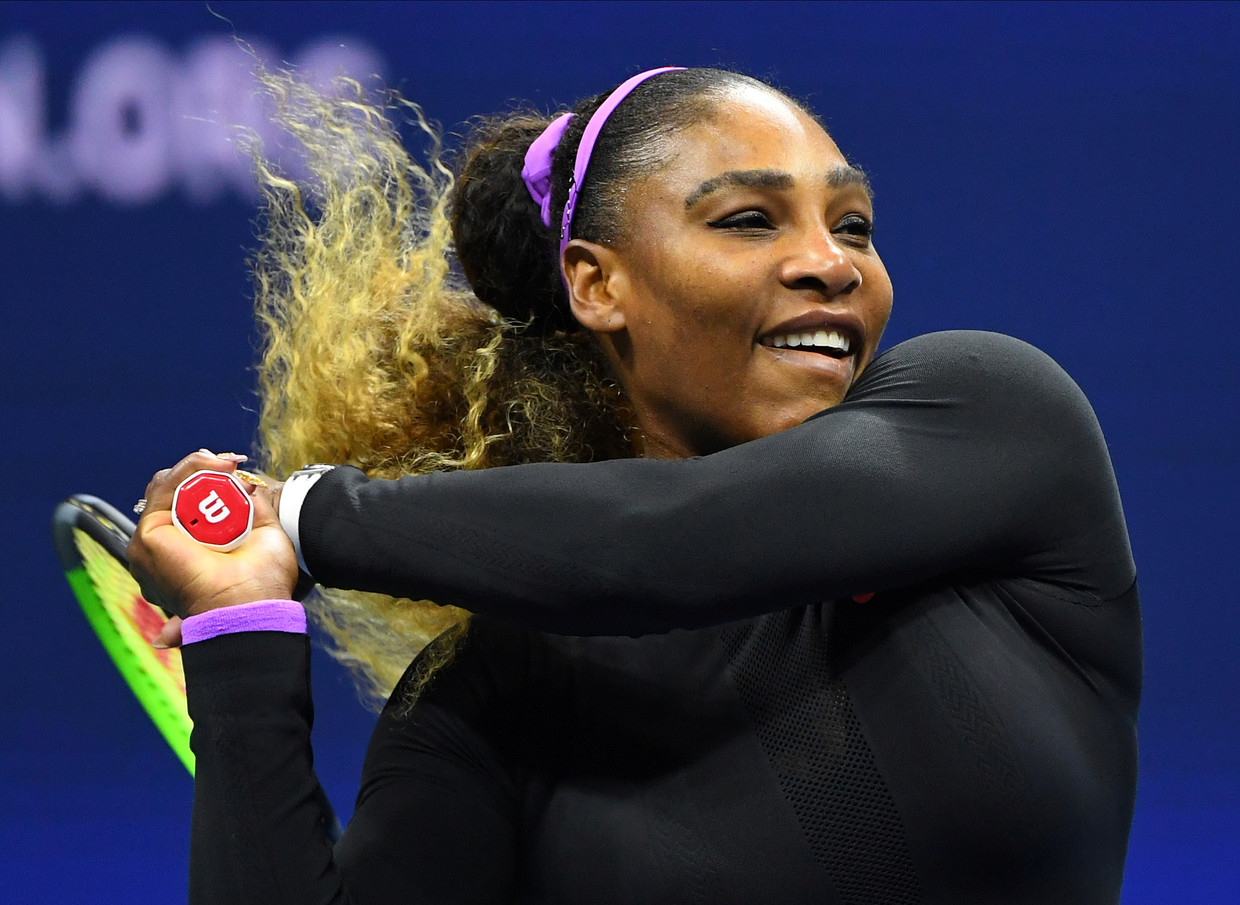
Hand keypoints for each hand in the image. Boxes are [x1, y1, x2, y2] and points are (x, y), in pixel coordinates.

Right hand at [129, 450, 298, 621]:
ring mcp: (154, 541)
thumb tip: (248, 484)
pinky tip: (216, 466)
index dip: (207, 480)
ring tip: (228, 464)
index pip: (186, 502)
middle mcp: (168, 546)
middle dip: (201, 470)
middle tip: (232, 463)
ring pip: (166, 486)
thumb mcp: (261, 533)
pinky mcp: (148, 537)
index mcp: (190, 549)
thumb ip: (250, 507)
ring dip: (199, 467)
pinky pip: (163, 490)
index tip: (236, 467)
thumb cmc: (262, 581)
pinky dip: (189, 470)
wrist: (252, 604)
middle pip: (172, 492)